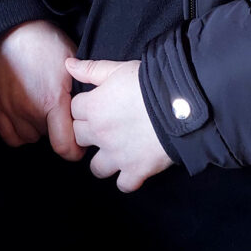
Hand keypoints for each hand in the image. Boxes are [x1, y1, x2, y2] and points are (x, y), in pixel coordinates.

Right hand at [0, 20, 81, 160]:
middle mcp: (30, 109)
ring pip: (29, 138)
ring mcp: (11, 109)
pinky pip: (9, 135)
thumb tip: (92, 114)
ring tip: (44, 110)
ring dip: (39, 129)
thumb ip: (82, 91)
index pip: (64, 147)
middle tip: (63, 112)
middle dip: (58, 130)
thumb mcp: (74, 64)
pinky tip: (27, 119)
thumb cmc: (48, 44)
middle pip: (48, 139)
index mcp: (52, 101)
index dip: (75, 150)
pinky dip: (19, 131)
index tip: (80, 143)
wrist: (17, 30)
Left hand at [66, 57, 172, 190]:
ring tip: (117, 151)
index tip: (97, 105)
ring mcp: (117, 155)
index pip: (73, 110)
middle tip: (106, 126)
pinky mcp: (136, 170)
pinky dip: (127, 179)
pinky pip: (123, 185)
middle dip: (90, 132)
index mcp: (93, 107)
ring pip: (96, 168)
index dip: (85, 106)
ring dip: (104, 161)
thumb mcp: (119, 69)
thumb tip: (68, 65)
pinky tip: (133, 168)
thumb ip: (91, 69)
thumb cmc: (150, 83)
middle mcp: (100, 134)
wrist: (182, 104)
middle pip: (79, 137)